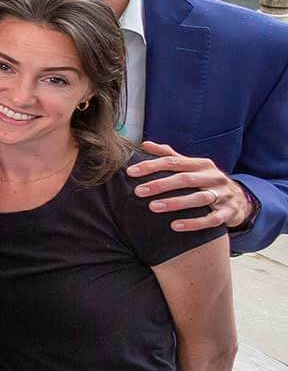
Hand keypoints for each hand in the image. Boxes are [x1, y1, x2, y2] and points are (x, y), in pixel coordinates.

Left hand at [129, 141, 251, 231]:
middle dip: (160, 184)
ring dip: (175, 203)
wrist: (239, 199)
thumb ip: (170, 156)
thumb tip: (145, 144)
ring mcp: (223, 195)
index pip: (174, 162)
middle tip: (138, 191)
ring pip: (199, 198)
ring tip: (153, 207)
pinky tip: (175, 226)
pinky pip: (212, 219)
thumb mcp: (191, 167)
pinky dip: (194, 223)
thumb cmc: (206, 181)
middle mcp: (214, 177)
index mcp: (202, 164)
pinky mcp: (228, 213)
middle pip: (185, 179)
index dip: (152, 166)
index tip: (131, 172)